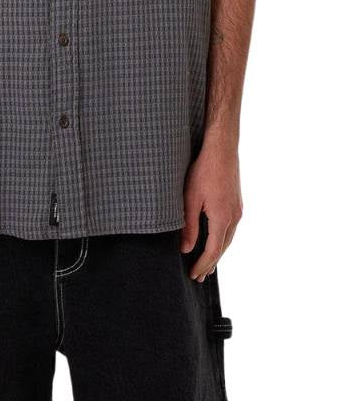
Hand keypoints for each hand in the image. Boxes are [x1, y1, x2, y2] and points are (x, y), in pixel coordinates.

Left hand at [179, 140, 242, 280]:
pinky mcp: (236, 202)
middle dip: (211, 262)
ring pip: (228, 238)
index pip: (213, 251)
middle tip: (200, 276)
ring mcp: (237, 210)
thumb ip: (189, 226)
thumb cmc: (204, 171)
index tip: (194, 276)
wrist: (222, 148)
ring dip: (218, 251)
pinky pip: (230, 228)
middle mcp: (234, 217)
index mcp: (222, 219)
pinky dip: (222, 238)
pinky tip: (215, 238)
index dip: (203, 265)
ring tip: (208, 262)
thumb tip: (186, 249)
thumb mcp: (190, 199)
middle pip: (223, 248)